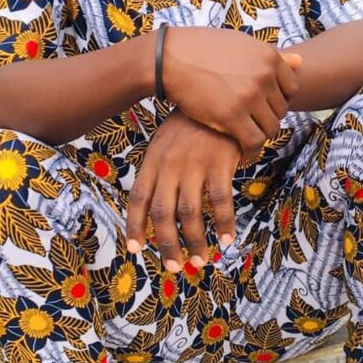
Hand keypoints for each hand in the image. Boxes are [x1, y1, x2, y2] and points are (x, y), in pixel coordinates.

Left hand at [126, 109, 240, 270]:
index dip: (135, 226)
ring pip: (189, 213)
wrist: (221, 96)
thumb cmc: (194, 122)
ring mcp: (194, 164)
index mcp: (153, 159)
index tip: (136, 250)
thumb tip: (154, 203)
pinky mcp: (219, 163)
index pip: (138, 198)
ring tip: (201, 261)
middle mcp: (169, 164)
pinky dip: (223, 224)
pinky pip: (220, 202)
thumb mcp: (167, 139)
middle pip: (161, 213)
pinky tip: (227, 240)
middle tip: (173, 267)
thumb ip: (160, 168)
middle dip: (166, 244)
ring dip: (194, 242)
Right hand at [161, 28, 302, 159]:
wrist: (168, 59)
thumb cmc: (202, 49)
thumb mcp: (240, 45)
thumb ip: (270, 56)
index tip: (261, 105)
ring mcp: (249, 96)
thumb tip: (302, 60)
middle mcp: (264, 75)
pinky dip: (250, 150)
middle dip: (266, 117)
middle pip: (281, 110)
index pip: (291, 88)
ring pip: (270, 128)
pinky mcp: (232, 116)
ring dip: (259, 135)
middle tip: (249, 122)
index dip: (277, 99)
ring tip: (244, 135)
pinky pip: (254, 142)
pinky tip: (241, 150)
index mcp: (269, 56)